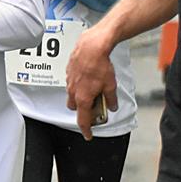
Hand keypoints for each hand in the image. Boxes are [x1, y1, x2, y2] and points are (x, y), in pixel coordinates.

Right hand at [66, 25, 118, 139]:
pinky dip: (79, 84)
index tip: (88, 134)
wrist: (92, 46)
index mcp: (83, 98)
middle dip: (83, 109)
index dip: (86, 130)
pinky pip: (72, 82)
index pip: (82, 120)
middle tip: (93, 106)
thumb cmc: (99, 64)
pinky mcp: (68, 71)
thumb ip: (110, 99)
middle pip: (75, 108)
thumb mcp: (111, 85)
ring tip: (93, 88)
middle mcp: (73, 91)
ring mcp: (69, 81)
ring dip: (80, 95)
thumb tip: (112, 105)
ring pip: (72, 94)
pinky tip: (88, 77)